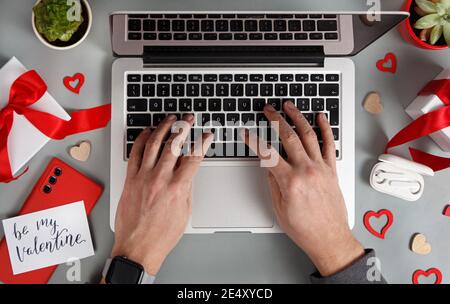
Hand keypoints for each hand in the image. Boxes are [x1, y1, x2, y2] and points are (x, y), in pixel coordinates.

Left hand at [111, 114, 212, 274]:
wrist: (137, 247)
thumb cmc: (161, 235)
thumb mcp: (185, 211)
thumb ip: (186, 188)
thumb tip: (188, 172)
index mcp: (177, 188)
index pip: (194, 157)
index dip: (202, 143)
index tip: (207, 135)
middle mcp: (160, 179)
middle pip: (174, 145)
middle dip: (184, 127)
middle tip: (188, 119)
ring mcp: (143, 177)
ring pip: (153, 144)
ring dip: (163, 128)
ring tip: (170, 119)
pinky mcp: (130, 179)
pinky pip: (134, 153)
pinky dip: (140, 140)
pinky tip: (146, 133)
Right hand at [242, 101, 363, 276]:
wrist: (330, 238)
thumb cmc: (305, 229)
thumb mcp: (279, 208)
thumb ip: (273, 183)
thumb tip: (268, 166)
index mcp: (290, 182)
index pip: (267, 154)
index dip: (254, 141)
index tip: (247, 133)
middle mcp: (307, 171)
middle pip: (288, 137)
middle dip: (275, 120)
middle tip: (268, 110)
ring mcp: (321, 168)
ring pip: (309, 135)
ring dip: (297, 118)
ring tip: (289, 106)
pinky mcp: (331, 170)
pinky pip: (329, 145)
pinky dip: (325, 129)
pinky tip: (321, 117)